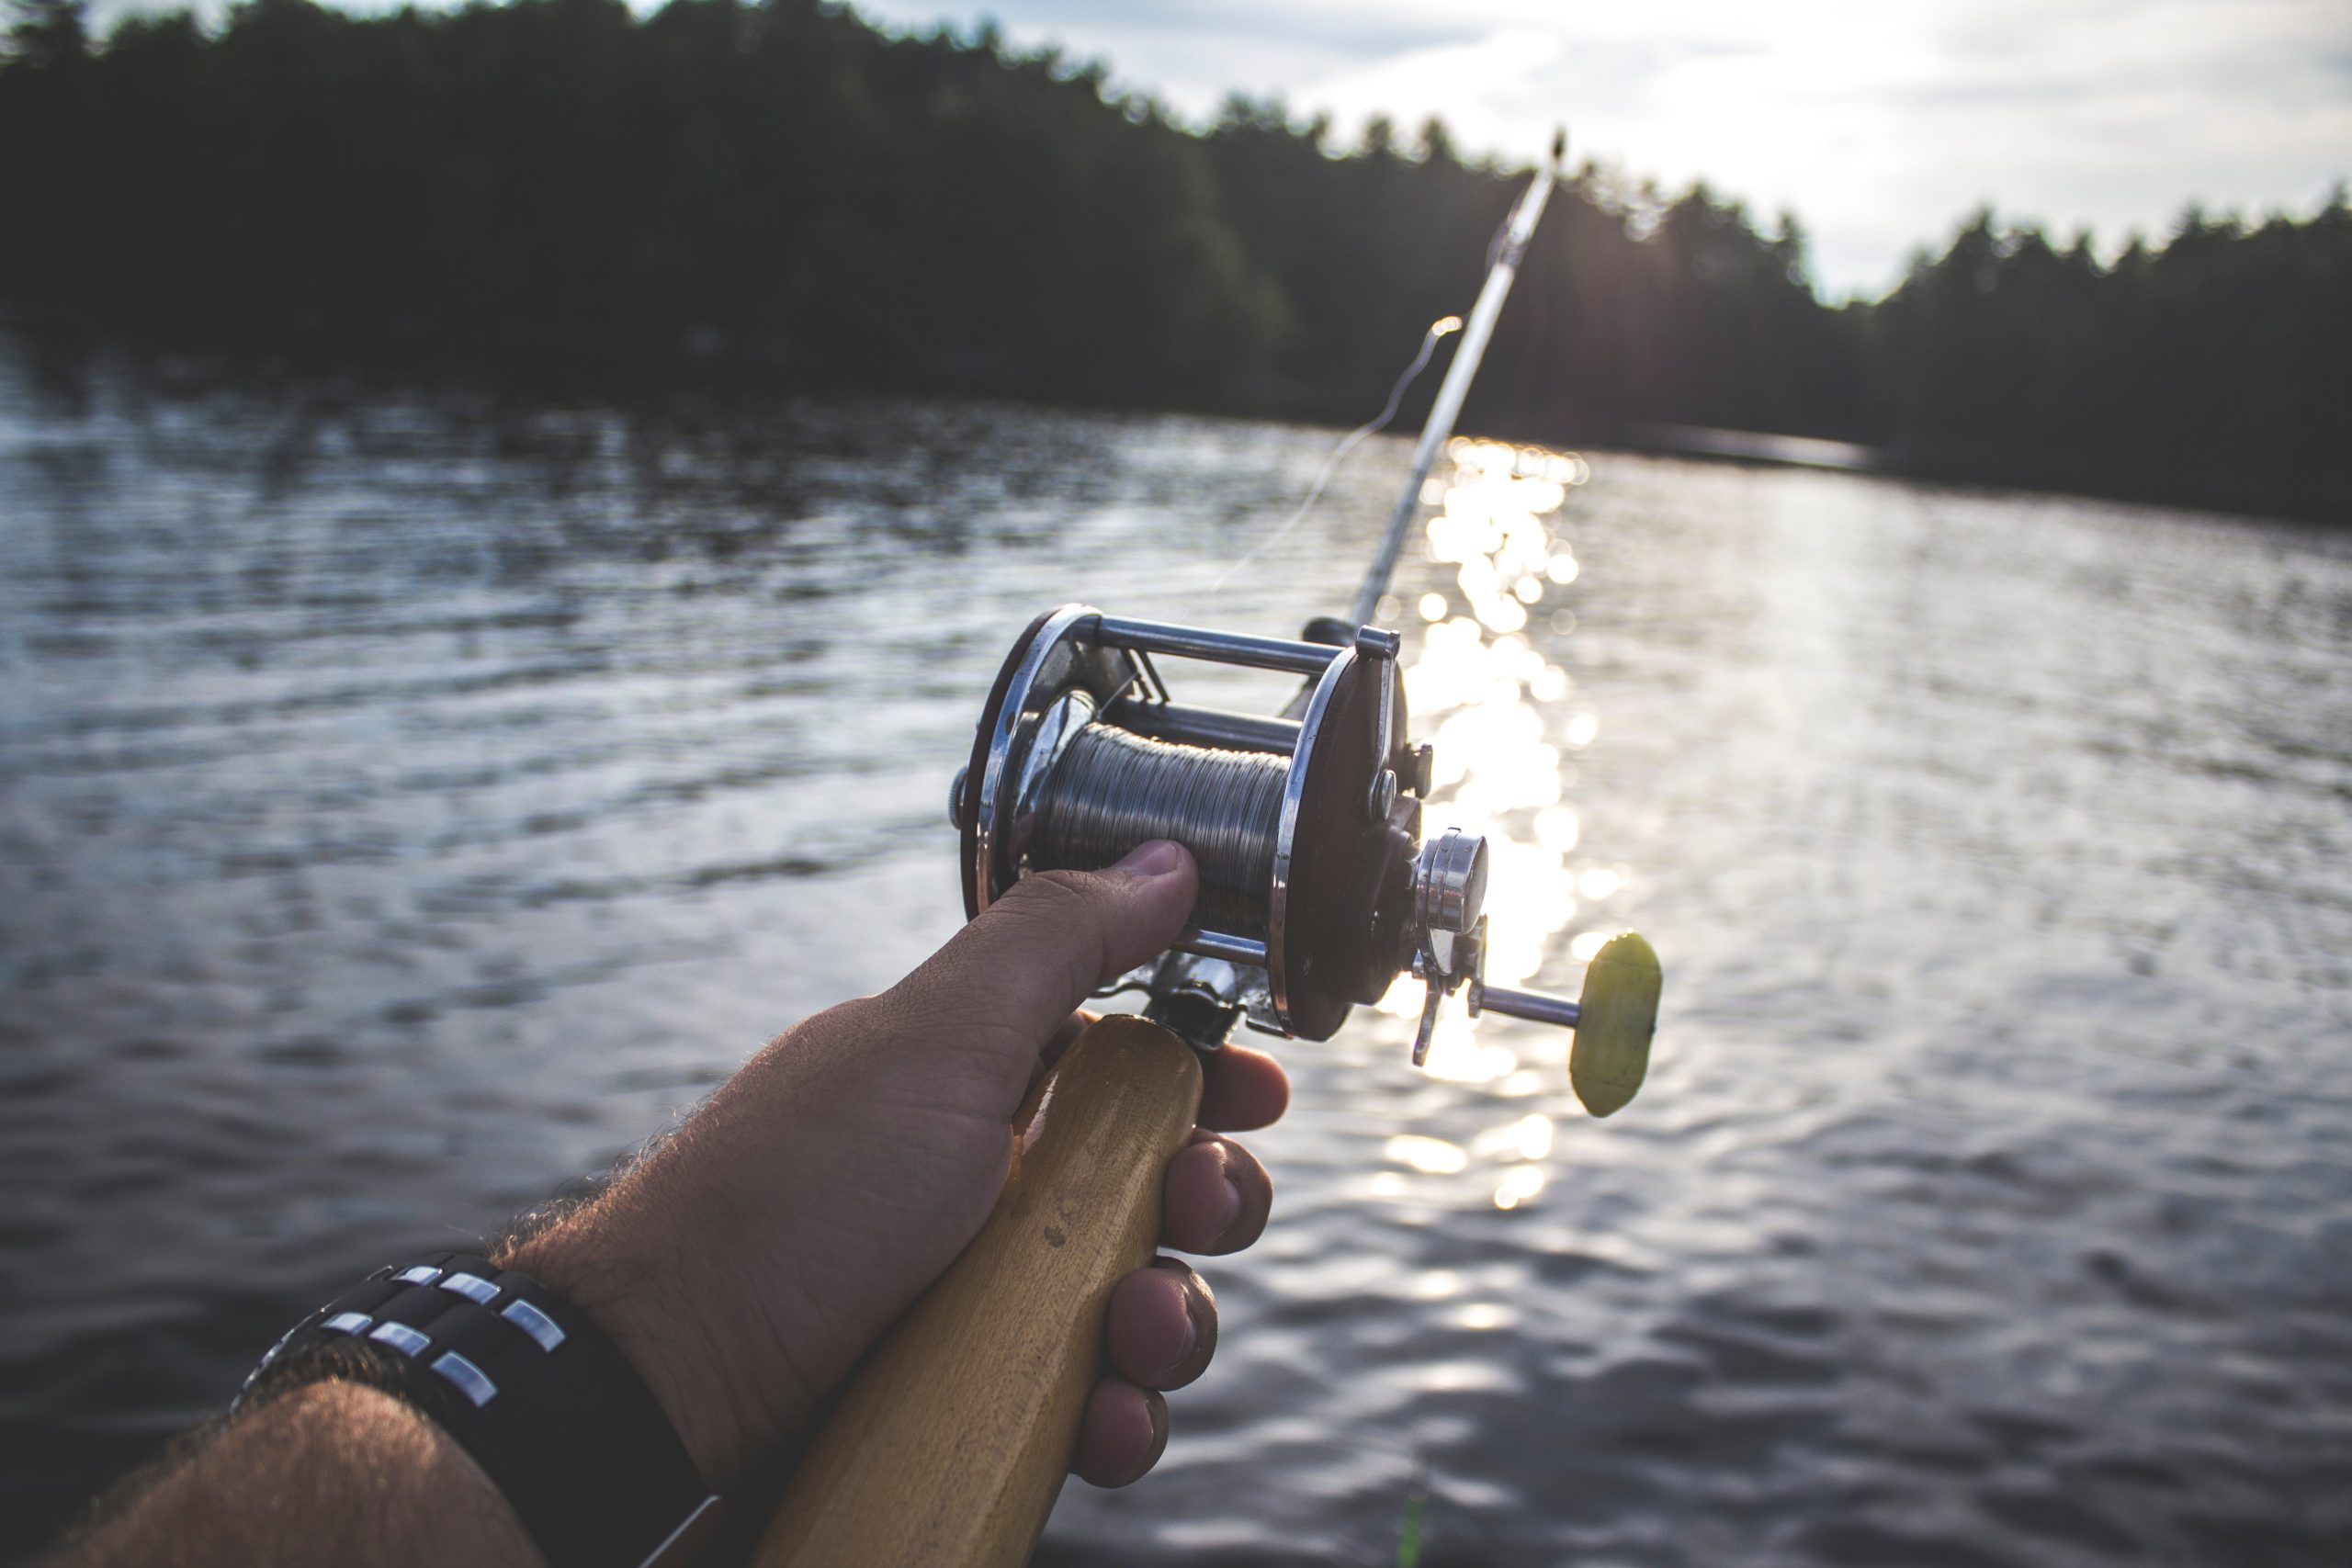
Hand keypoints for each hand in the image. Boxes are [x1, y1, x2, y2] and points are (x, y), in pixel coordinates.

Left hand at [507, 840, 1286, 1490]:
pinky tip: (1094, 1422)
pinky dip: (1111, 1417)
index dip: (1205, 1073)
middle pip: (1156, 1186)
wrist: (661, 1390)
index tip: (1257, 1094)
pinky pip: (1084, 1408)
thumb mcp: (933, 1044)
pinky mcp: (972, 1401)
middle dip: (1207, 1200)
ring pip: (1138, 1305)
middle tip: (1195, 1208)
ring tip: (1132, 1341)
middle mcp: (986, 1184)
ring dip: (1171, 1322)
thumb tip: (1166, 859)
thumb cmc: (789, 1203)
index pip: (1127, 1061)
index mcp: (977, 1080)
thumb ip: (1058, 944)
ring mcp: (979, 1297)